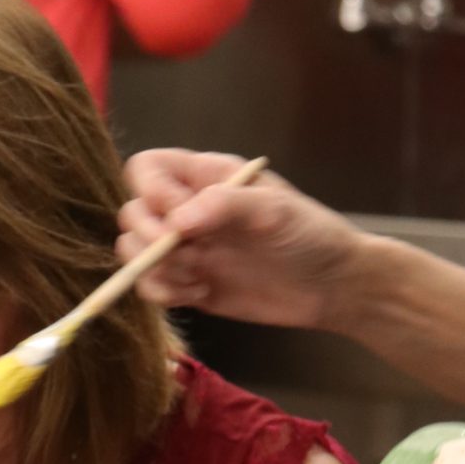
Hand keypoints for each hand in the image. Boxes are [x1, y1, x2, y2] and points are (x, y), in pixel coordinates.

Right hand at [118, 149, 362, 328]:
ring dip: (156, 269)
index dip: (151, 192)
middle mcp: (188, 210)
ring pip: (133, 253)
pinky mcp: (190, 285)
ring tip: (199, 276)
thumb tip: (175, 221)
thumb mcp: (275, 210)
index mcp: (205, 177)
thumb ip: (225, 206)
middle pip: (132, 213)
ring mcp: (187, 248)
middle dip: (148, 238)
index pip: (146, 169)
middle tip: (189, 255)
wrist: (332, 286)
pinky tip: (202, 294)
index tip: (180, 218)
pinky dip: (165, 293)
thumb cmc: (310, 235)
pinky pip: (152, 287)